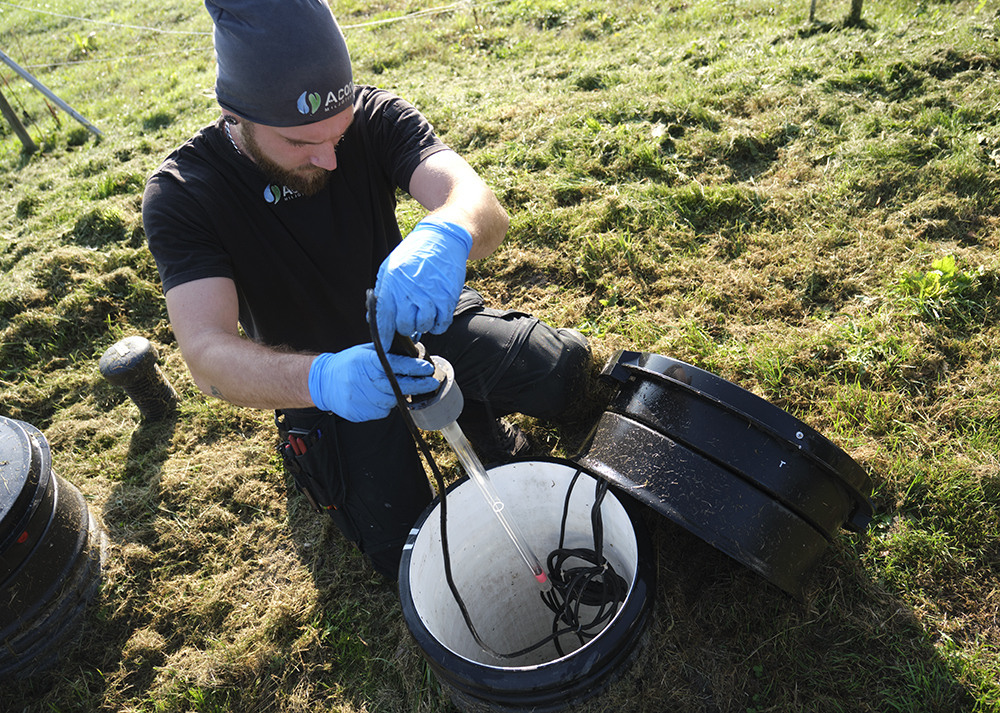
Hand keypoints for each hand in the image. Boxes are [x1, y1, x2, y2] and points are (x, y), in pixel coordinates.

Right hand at [308, 344, 438, 421]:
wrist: (323, 383)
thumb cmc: (348, 364)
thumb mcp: (364, 351)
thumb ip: (385, 352)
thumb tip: (412, 350)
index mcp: (365, 361)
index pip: (394, 364)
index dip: (413, 367)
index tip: (427, 368)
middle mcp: (363, 379)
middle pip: (397, 385)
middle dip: (418, 385)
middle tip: (432, 383)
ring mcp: (361, 398)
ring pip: (391, 400)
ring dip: (400, 395)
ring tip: (402, 389)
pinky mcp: (359, 412)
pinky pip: (382, 411)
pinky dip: (386, 406)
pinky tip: (381, 398)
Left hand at [373, 218, 471, 350]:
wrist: (443, 239)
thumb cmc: (414, 254)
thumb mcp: (391, 267)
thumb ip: (382, 292)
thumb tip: (372, 318)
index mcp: (392, 283)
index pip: (385, 318)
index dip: (384, 337)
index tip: (385, 348)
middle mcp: (410, 290)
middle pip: (405, 326)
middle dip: (406, 328)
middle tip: (410, 320)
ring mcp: (430, 295)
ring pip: (423, 326)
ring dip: (423, 325)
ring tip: (423, 314)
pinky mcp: (447, 298)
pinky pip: (441, 324)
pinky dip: (438, 326)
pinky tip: (435, 318)